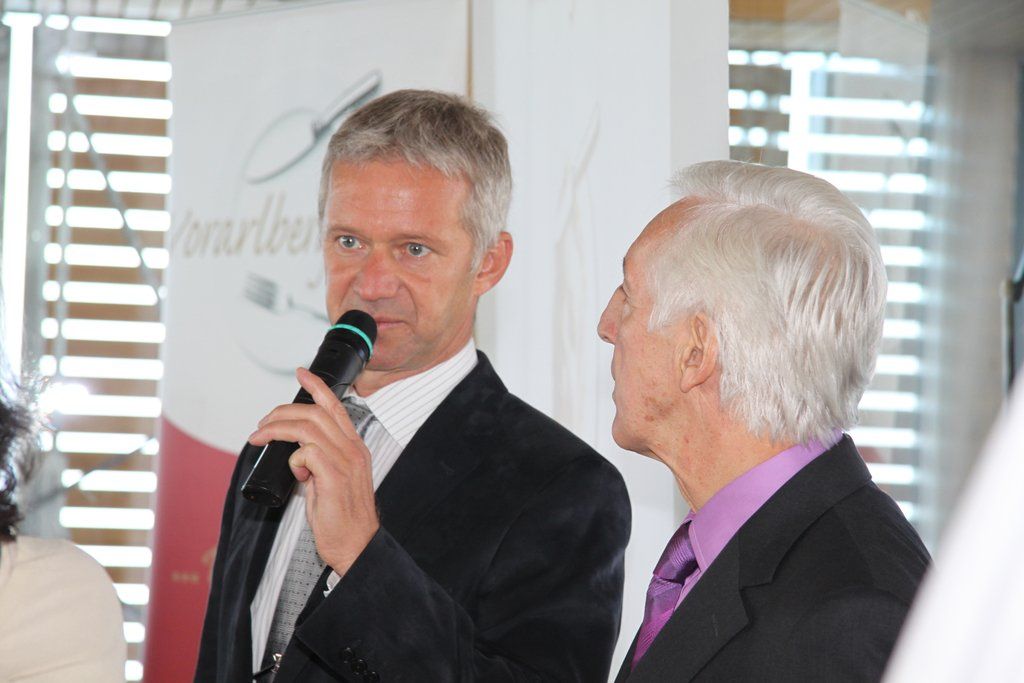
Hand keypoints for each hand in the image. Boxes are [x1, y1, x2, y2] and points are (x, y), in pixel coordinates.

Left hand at [247, 367, 378, 575]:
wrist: (357, 546)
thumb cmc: (343, 518)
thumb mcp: (332, 482)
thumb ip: (317, 464)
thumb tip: (295, 456)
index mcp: (354, 448)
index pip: (336, 407)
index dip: (317, 387)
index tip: (301, 373)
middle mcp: (353, 450)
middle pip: (315, 413)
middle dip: (282, 412)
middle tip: (262, 424)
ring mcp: (345, 462)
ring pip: (308, 428)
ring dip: (277, 429)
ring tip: (260, 438)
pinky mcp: (334, 478)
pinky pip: (306, 453)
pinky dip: (292, 459)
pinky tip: (294, 474)